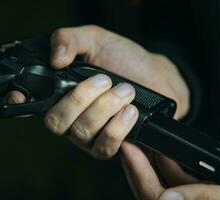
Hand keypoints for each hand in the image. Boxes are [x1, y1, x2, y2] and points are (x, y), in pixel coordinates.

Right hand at [7, 25, 189, 158]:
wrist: (154, 75)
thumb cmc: (124, 58)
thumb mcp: (96, 40)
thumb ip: (70, 40)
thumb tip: (55, 59)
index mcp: (61, 92)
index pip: (33, 104)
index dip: (24, 102)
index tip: (26, 95)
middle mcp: (71, 116)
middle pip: (57, 122)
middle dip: (82, 99)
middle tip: (106, 80)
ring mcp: (90, 134)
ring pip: (81, 134)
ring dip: (104, 109)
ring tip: (125, 91)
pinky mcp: (110, 144)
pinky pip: (104, 147)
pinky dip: (117, 128)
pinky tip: (130, 111)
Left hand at [121, 143, 219, 199]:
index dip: (140, 177)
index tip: (129, 150)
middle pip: (157, 194)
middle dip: (139, 167)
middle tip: (127, 141)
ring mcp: (202, 199)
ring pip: (165, 184)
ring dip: (151, 162)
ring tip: (139, 140)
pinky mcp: (207, 188)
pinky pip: (180, 176)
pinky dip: (168, 161)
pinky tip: (160, 147)